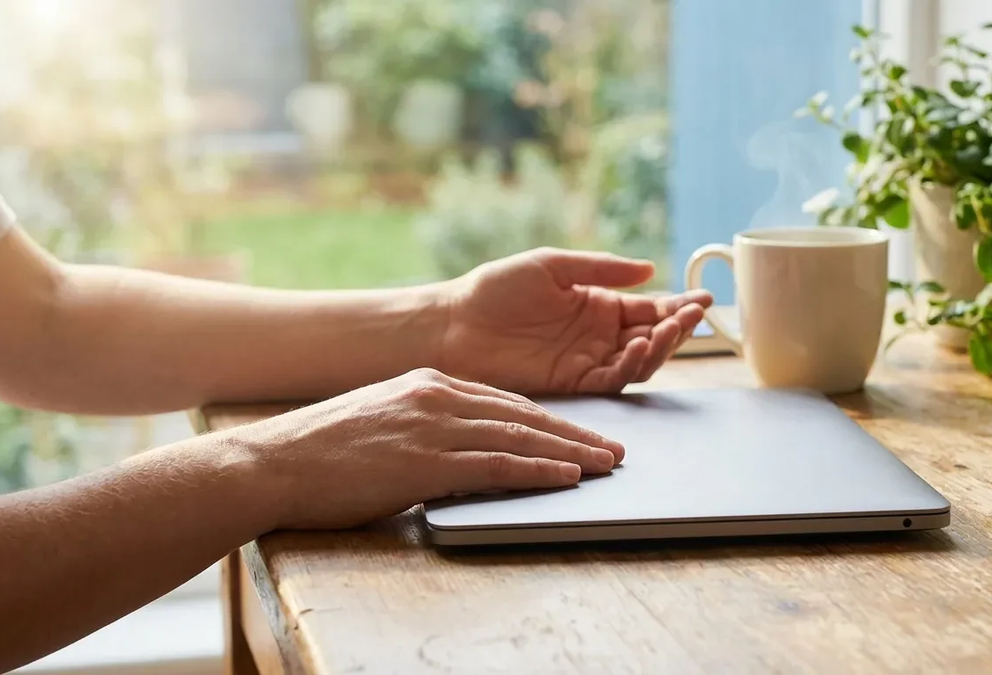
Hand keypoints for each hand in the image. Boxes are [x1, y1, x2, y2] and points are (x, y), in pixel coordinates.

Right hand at [240, 368, 624, 529]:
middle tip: (612, 447)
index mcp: (428, 382)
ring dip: (570, 451)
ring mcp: (433, 426)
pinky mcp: (425, 461)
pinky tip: (567, 476)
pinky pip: (497, 464)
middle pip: (524, 413)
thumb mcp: (382, 420)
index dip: (549, 418)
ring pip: (519, 435)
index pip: (505, 399)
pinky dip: (538, 469)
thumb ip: (426, 426)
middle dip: (574, 431)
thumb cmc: (322, 451)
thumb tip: (460, 449)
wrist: (272, 463)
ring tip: (605, 464)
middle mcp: (437, 395)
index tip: (579, 430)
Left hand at [441, 248, 712, 393]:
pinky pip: (611, 381)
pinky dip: (629, 367)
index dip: (677, 306)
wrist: (454, 325)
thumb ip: (601, 268)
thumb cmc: (496, 289)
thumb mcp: (552, 265)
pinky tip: (636, 348)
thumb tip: (650, 269)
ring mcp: (586, 361)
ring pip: (638, 362)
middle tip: (692, 317)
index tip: (702, 300)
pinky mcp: (570, 384)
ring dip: (659, 348)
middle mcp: (597, 336)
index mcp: (597, 305)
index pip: (649, 308)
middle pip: (652, 338)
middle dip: (677, 329)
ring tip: (667, 330)